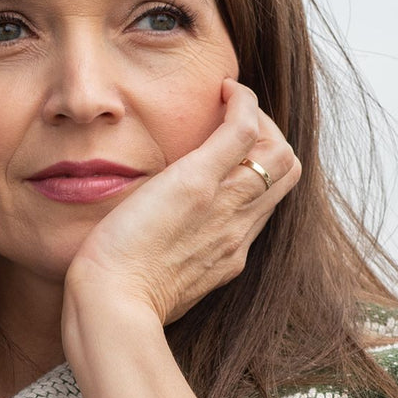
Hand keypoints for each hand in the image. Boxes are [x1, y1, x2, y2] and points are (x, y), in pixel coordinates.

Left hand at [63, 80, 300, 327]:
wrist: (112, 307)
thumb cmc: (116, 300)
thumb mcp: (155, 284)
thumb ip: (165, 263)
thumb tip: (147, 252)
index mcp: (227, 255)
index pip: (264, 204)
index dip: (257, 172)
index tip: (229, 156)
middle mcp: (237, 231)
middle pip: (285, 174)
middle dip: (269, 139)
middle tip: (233, 122)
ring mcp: (225, 206)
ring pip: (278, 152)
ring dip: (258, 118)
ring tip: (228, 102)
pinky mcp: (199, 183)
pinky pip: (244, 130)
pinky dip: (243, 102)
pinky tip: (224, 89)